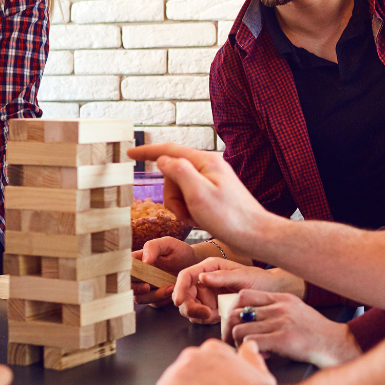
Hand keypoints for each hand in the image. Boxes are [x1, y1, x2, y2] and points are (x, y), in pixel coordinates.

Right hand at [128, 144, 269, 254]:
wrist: (255, 235)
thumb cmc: (230, 217)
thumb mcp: (198, 193)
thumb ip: (178, 172)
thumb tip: (163, 160)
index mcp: (205, 161)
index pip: (170, 150)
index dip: (147, 152)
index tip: (130, 152)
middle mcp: (208, 167)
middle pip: (172, 174)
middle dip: (172, 196)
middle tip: (186, 212)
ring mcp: (211, 181)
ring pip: (178, 189)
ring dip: (180, 207)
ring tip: (196, 218)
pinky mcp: (212, 195)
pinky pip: (188, 200)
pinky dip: (189, 212)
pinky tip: (200, 221)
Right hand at [131, 237, 196, 305]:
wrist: (193, 263)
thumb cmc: (179, 252)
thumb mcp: (168, 243)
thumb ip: (154, 247)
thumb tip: (143, 260)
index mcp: (138, 260)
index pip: (124, 267)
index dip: (125, 272)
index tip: (134, 274)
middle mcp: (139, 275)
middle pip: (127, 285)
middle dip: (135, 288)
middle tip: (147, 286)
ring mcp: (146, 287)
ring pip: (139, 297)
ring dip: (152, 295)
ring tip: (169, 287)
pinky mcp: (155, 297)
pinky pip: (153, 303)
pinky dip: (161, 300)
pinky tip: (172, 291)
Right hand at [173, 259, 303, 323]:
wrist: (272, 292)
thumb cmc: (259, 280)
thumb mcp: (243, 276)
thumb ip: (222, 277)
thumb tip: (201, 277)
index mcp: (210, 267)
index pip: (186, 276)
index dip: (179, 288)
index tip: (179, 301)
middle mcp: (206, 280)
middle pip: (185, 294)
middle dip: (191, 306)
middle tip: (206, 314)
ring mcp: (208, 294)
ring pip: (191, 307)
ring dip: (200, 314)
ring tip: (217, 314)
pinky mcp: (212, 307)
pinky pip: (201, 316)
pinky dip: (206, 319)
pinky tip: (219, 316)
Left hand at [229, 290, 361, 367]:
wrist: (336, 344)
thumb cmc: (316, 332)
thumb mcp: (296, 311)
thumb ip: (274, 311)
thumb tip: (249, 321)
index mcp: (281, 298)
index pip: (244, 295)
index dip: (233, 310)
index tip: (233, 324)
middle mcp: (279, 307)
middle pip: (237, 313)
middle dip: (230, 329)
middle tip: (232, 342)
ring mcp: (281, 322)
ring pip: (239, 329)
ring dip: (237, 343)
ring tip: (246, 351)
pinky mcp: (283, 339)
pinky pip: (250, 342)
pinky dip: (248, 351)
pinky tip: (258, 356)